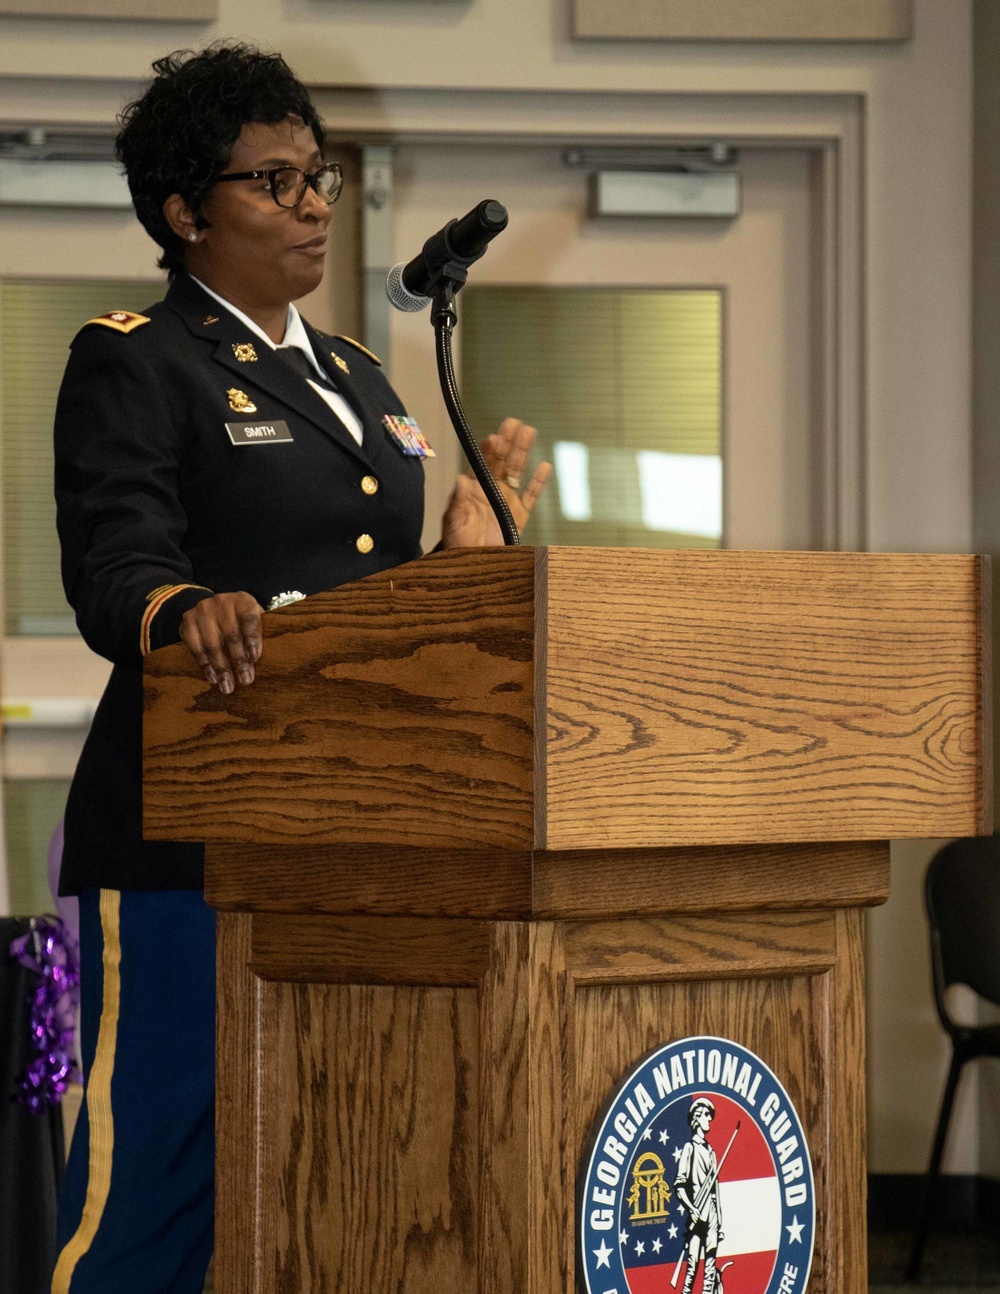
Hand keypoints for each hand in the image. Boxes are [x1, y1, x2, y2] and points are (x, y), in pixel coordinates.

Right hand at [179, 592, 263, 693]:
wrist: (212, 608)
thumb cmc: (240, 620)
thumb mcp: (253, 620)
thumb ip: (260, 634)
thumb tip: (271, 661)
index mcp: (243, 600)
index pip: (249, 618)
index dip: (253, 639)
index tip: (255, 658)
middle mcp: (221, 601)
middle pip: (232, 634)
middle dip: (239, 660)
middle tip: (246, 680)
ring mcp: (202, 610)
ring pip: (213, 644)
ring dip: (221, 668)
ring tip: (228, 686)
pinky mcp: (187, 621)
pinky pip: (196, 648)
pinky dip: (206, 666)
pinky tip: (213, 678)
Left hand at [441, 417, 551, 547]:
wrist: (472, 563)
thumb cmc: (458, 542)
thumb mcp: (454, 521)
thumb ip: (458, 500)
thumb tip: (461, 479)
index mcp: (474, 488)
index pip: (483, 463)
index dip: (490, 449)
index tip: (495, 437)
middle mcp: (492, 489)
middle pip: (503, 460)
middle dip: (509, 441)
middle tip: (515, 422)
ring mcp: (507, 500)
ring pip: (518, 471)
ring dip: (524, 452)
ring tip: (530, 432)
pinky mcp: (519, 514)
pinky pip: (531, 496)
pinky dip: (539, 482)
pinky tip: (545, 467)